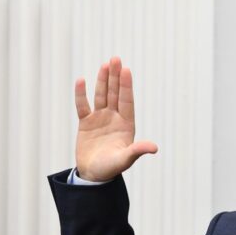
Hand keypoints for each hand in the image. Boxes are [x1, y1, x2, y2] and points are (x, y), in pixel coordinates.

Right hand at [74, 57, 157, 181]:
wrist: (94, 176)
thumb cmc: (111, 169)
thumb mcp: (125, 159)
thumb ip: (137, 151)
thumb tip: (154, 148)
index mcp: (126, 125)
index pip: (126, 101)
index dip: (126, 86)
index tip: (126, 70)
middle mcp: (114, 118)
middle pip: (115, 94)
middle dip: (115, 77)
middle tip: (116, 58)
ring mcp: (100, 119)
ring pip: (101, 96)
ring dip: (103, 80)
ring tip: (105, 64)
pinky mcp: (86, 123)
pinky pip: (83, 106)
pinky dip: (81, 94)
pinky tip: (81, 80)